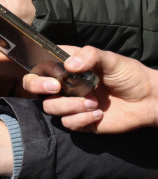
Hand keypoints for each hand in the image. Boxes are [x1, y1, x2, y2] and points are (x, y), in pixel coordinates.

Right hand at [18, 46, 157, 132]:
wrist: (149, 100)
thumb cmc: (129, 75)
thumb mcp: (111, 59)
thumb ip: (90, 56)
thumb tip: (68, 65)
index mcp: (67, 66)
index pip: (40, 64)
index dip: (42, 68)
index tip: (59, 72)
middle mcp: (64, 84)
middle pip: (33, 85)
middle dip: (39, 86)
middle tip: (56, 87)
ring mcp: (70, 103)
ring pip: (50, 106)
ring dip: (69, 105)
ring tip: (93, 103)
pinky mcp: (80, 121)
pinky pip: (67, 123)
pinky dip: (81, 119)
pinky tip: (99, 114)